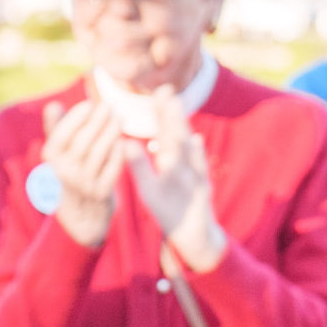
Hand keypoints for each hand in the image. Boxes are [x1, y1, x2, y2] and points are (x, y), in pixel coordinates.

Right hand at [40, 96, 127, 251]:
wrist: (80, 214)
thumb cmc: (70, 171)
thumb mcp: (59, 152)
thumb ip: (56, 128)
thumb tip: (53, 105)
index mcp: (51, 159)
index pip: (61, 135)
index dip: (75, 118)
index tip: (89, 103)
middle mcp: (64, 172)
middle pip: (83, 141)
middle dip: (97, 121)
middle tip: (109, 105)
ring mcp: (84, 184)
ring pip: (99, 152)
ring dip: (111, 132)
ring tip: (119, 117)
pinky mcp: (101, 193)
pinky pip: (112, 167)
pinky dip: (119, 151)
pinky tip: (123, 139)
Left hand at [127, 92, 226, 269]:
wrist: (192, 235)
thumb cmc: (169, 209)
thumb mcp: (150, 188)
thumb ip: (140, 166)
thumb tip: (125, 143)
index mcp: (171, 164)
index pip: (166, 133)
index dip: (162, 113)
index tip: (158, 91)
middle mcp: (183, 167)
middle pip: (176, 136)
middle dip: (171, 115)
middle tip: (166, 91)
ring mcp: (194, 178)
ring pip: (185, 151)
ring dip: (181, 130)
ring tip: (175, 110)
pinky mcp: (201, 192)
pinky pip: (198, 172)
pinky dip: (197, 157)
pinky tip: (196, 141)